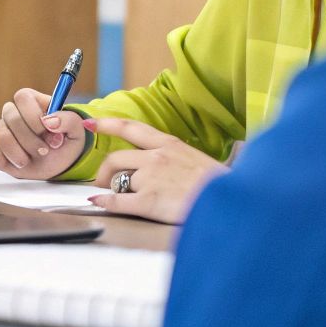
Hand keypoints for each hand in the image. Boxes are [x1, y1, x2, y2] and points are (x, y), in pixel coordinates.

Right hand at [0, 87, 90, 180]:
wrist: (61, 164)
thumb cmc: (66, 141)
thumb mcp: (77, 129)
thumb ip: (69, 120)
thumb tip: (50, 121)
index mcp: (32, 102)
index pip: (22, 97)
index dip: (34, 115)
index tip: (49, 131)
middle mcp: (13, 114)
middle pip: (11, 117)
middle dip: (30, 138)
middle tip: (45, 150)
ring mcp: (3, 132)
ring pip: (1, 136)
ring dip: (20, 152)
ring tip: (35, 158)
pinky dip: (8, 161)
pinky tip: (23, 163)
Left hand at [86, 116, 228, 223]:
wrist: (234, 202)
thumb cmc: (221, 186)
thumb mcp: (198, 160)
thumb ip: (176, 159)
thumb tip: (160, 167)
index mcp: (170, 144)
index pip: (131, 128)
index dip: (107, 124)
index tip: (91, 123)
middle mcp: (156, 157)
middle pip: (116, 158)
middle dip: (104, 170)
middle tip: (102, 180)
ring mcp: (152, 179)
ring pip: (118, 180)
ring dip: (109, 188)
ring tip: (110, 195)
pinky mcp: (150, 201)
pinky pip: (117, 200)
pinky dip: (105, 202)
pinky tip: (98, 202)